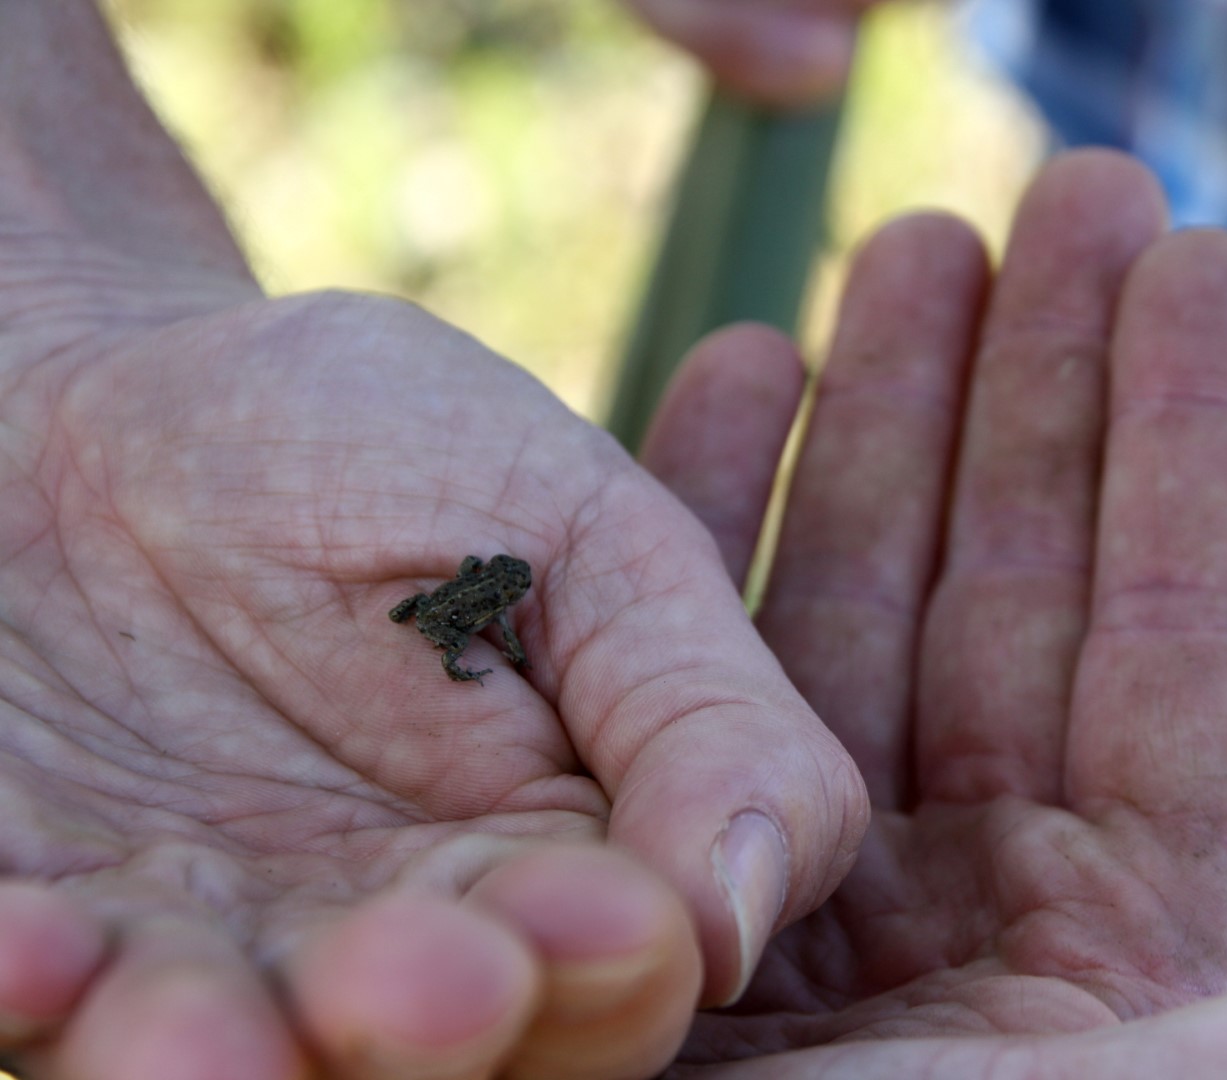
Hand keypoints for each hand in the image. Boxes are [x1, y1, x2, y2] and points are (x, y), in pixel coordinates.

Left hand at [0, 4, 864, 1077]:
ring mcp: (192, 947)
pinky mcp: (31, 926)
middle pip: (429, 1056)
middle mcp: (378, 939)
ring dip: (212, 1063)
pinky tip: (27, 942)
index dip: (611, 962)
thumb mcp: (578, 530)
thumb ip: (698, 708)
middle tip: (417, 987)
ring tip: (201, 1034)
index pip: (611, 964)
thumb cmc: (382, 447)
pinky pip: (22, 989)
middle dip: (428, 1031)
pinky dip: (27, 983)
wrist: (109, 407)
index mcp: (545, 859)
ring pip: (222, 1058)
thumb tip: (749, 908)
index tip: (615, 917)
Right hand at [643, 149, 1226, 1075]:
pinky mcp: (663, 859)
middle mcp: (975, 874)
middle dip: (1040, 373)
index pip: (1177, 620)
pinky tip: (740, 366)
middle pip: (1022, 569)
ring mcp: (810, 859)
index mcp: (1126, 914)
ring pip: (866, 582)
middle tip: (1059, 187)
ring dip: (889, 408)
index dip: (1192, 430)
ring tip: (906, 242)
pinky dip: (715, 504)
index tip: (1203, 252)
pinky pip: (690, 648)